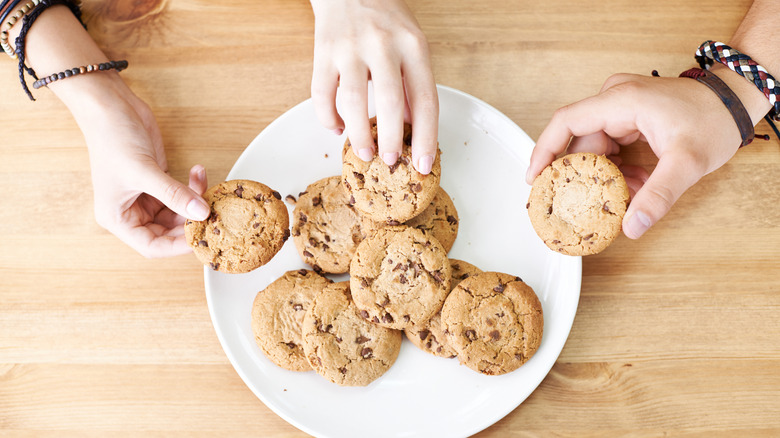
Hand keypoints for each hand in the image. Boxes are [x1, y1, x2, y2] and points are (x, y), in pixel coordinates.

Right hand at [74, 76, 209, 257]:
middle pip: (169, 232)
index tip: (201, 238)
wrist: (110, 105)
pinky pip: (182, 194)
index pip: (152, 246)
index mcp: (118, 218)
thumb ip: (173, 194)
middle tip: (212, 212)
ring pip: (179, 213)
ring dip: (195, 202)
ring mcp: (146, 197)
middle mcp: (131, 211)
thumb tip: (201, 213)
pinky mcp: (159, 182)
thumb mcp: (143, 170)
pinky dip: (193, 187)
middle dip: (191, 222)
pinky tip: (199, 173)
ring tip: (206, 187)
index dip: (177, 246)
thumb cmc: (111, 138)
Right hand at [310, 0, 437, 173]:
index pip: (426, 100)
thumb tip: (414, 128)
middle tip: (390, 161)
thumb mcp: (411, 43)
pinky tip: (337, 128)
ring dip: (359, 135)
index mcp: (413, 46)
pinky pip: (321, 93)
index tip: (424, 165)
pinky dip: (328, 118)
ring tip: (365, 153)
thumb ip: (413, 83)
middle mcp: (383, 45)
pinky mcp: (323, 51)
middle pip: (390, 104)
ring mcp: (350, 48)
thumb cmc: (385, 17)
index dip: (426, 138)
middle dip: (391, 141)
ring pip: (353, 102)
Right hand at [526, 70, 762, 238]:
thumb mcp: (687, 163)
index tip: (534, 179)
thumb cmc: (714, 120)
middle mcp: (615, 99)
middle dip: (585, 175)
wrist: (735, 102)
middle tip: (582, 203)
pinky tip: (634, 183)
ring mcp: (620, 106)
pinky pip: (608, 145)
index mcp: (621, 100)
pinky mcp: (627, 116)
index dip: (544, 151)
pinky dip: (617, 168)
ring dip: (605, 174)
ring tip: (624, 194)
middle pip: (580, 140)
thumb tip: (630, 227)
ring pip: (594, 146)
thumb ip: (657, 196)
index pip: (565, 122)